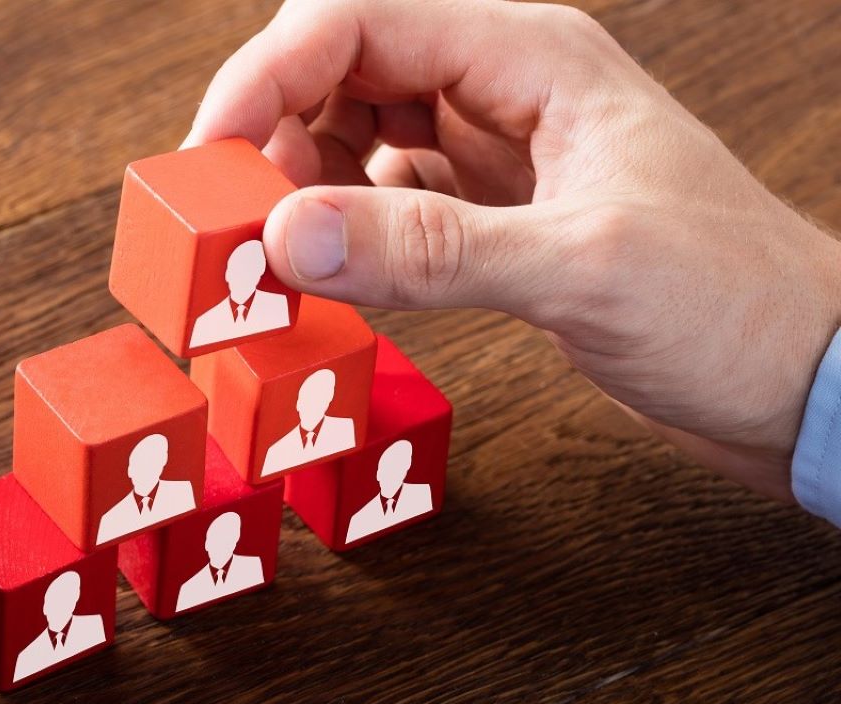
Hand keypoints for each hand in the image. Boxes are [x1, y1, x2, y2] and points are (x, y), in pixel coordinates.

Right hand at [185, 0, 840, 500]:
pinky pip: (381, 203)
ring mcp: (490, 156)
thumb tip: (288, 234)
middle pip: (341, 71)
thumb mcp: (580, 265)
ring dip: (300, 186)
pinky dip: (341, 232)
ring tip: (276, 254)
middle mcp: (500, 91)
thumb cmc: (733, 301)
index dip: (268, 76)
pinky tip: (330, 273)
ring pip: (352, 136)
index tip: (212, 155)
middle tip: (234, 219)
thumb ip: (428, 248)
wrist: (798, 377)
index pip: (358, 21)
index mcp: (530, 56)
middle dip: (273, 134)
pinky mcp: (486, 219)